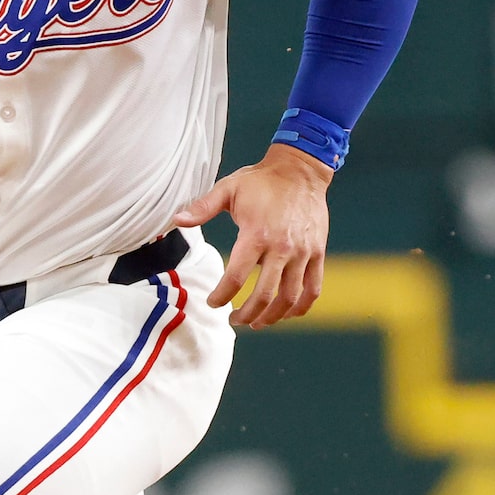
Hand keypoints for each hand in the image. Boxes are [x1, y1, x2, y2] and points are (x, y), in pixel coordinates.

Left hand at [170, 144, 334, 327]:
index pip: (236, 277)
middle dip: (246, 314)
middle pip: (265, 295)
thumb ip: (202, 208)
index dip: (222, 296)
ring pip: (290, 297)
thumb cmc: (261, 181)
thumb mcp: (228, 189)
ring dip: (272, 317)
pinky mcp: (318, 253)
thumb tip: (177, 220)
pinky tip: (287, 313)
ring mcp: (303, 252)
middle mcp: (282, 247)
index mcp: (256, 234)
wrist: (301, 171)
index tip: (213, 302)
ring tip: (257, 323)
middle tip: (234, 320)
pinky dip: (301, 307)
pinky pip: (313, 289)